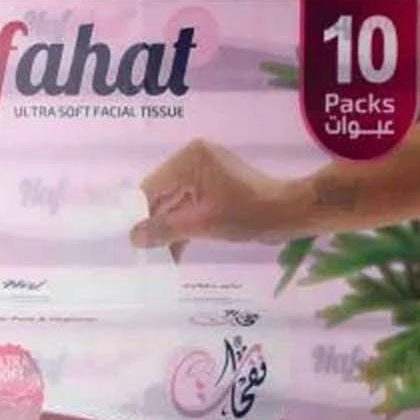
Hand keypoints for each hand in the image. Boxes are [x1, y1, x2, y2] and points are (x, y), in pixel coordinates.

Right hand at [130, 139, 297, 256]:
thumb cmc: (247, 214)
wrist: (289, 213)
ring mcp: (204, 173)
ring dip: (169, 230)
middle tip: (142, 255)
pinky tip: (176, 251)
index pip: (152, 188)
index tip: (131, 241)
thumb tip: (133, 238)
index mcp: (189, 160)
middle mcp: (193, 160)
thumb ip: (164, 230)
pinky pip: (190, 206)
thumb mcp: (202, 224)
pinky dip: (184, 227)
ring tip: (159, 259)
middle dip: (156, 225)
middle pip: (163, 196)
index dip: (141, 215)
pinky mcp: (213, 187)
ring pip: (175, 205)